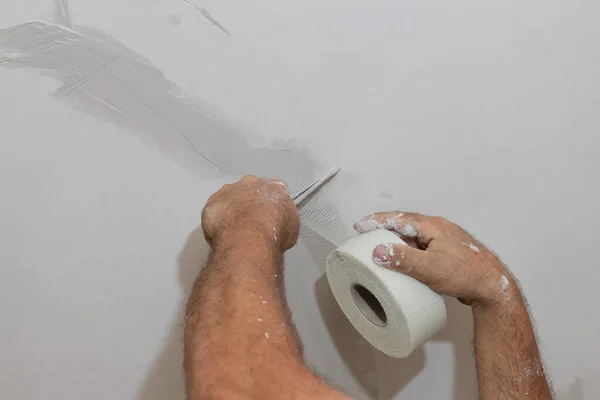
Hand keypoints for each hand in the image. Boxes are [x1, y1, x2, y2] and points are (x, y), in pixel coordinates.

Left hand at [202, 175, 299, 251]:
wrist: (250, 236)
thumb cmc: (272, 231)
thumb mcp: (292, 228)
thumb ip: (284, 221)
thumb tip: (280, 228)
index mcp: (274, 186)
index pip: (273, 193)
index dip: (270, 207)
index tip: (269, 219)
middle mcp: (251, 183)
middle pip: (249, 191)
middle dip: (249, 205)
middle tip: (251, 225)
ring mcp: (230, 191)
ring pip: (229, 199)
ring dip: (231, 212)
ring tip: (235, 233)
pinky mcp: (213, 202)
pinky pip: (214, 212)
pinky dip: (216, 223)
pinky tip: (222, 236)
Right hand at [354, 212, 513, 305]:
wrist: (493, 288)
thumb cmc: (466, 275)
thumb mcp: (430, 268)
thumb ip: (403, 259)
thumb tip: (378, 251)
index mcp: (432, 226)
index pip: (398, 219)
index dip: (377, 221)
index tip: (360, 225)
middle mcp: (438, 229)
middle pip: (405, 225)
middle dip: (384, 229)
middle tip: (366, 235)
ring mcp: (443, 241)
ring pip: (414, 238)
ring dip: (397, 241)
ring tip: (380, 250)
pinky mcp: (446, 254)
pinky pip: (422, 248)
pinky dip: (408, 252)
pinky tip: (404, 263)